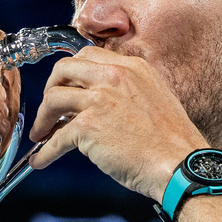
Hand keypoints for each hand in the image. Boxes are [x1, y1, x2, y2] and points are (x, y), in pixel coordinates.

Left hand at [27, 47, 205, 200]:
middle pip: (63, 69)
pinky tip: (41, 160)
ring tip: (41, 134)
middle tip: (49, 109)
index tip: (65, 88)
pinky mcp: (88, 126)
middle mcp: (112, 76)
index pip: (87, 57)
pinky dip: (45, 152)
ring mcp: (98, 99)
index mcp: (130, 67)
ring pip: (52, 99)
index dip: (70, 74)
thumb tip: (100, 99)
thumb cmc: (172, 140)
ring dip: (42, 119)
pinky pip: (56, 138)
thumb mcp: (154, 96)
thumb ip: (127, 89)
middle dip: (50, 89)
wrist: (180, 164)